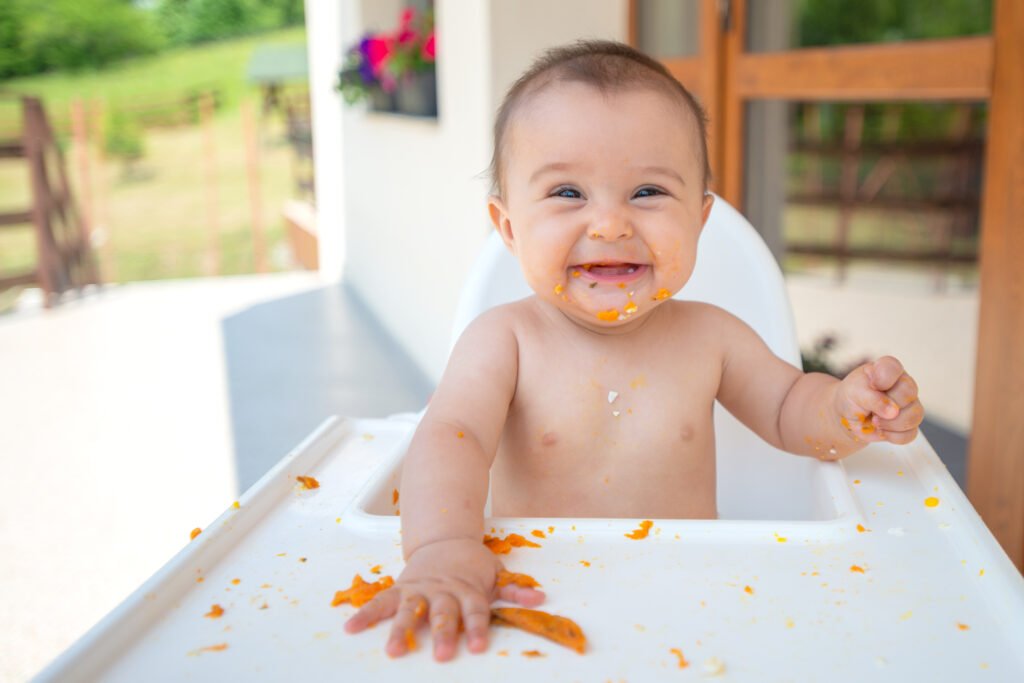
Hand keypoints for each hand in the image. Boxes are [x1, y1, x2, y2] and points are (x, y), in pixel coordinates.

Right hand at [343, 537, 545, 660]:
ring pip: (410, 611)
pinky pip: (380, 603)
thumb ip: (514, 589)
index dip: (476, 628)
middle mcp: (442, 590)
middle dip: (441, 634)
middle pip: (442, 614)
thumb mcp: (496, 573)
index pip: (474, 611)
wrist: (443, 538)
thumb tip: (540, 599)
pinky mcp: (400, 588)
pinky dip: (365, 614)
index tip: (477, 647)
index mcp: (467, 589)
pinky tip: (350, 629)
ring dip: (401, 631)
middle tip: (440, 655)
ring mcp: (419, 589)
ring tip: (393, 651)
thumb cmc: (471, 563)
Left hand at [836, 356, 923, 444]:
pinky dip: (892, 436)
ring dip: (890, 423)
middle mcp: (903, 384)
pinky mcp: (909, 424)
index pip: (894, 368)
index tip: (872, 386)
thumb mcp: (854, 392)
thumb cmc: (851, 397)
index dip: (884, 380)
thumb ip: (872, 398)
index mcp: (887, 370)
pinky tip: (881, 430)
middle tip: (870, 408)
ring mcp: (909, 405)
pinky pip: (910, 433)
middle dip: (886, 405)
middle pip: (908, 393)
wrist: (846, 416)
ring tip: (874, 421)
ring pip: (914, 415)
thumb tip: (893, 411)